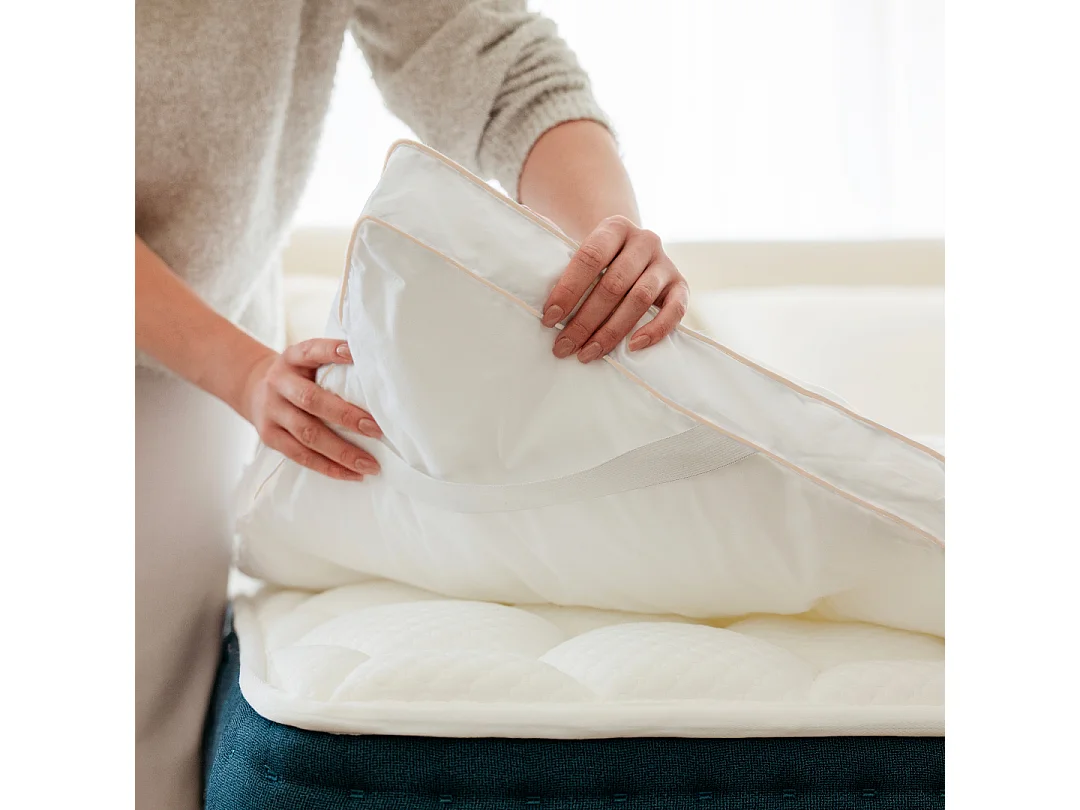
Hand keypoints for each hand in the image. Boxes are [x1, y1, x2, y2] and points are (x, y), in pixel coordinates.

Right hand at [239, 339, 380, 480]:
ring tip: (371, 464)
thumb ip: (334, 363)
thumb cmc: (299, 376)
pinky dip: (328, 467)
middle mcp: (279, 382)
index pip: (312, 351)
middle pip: (311, 400)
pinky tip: (353, 474)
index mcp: (293, 358)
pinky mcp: (269, 436)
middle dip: (346, 416)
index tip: (355, 353)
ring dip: (342, 451)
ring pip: (307, 434)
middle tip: (377, 430)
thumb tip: (379, 371)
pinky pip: (300, 456)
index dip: (332, 351)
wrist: (255, 390)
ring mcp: (272, 411)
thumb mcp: (309, 360)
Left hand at [539, 216, 689, 362]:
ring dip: (611, 331)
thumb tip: (536, 284)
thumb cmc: (598, 259)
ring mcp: (665, 263)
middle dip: (584, 320)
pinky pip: (675, 311)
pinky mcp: (681, 285)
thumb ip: (563, 262)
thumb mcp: (581, 249)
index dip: (568, 290)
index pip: (589, 258)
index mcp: (615, 226)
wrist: (633, 248)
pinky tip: (633, 347)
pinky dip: (656, 330)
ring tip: (587, 353)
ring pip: (639, 299)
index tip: (548, 319)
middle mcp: (644, 240)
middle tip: (563, 346)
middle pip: (613, 284)